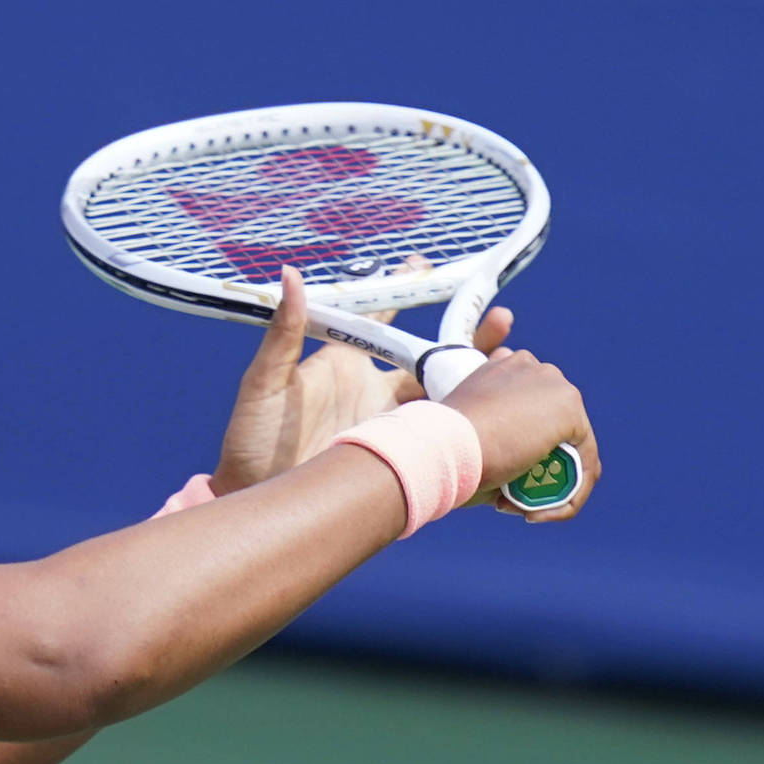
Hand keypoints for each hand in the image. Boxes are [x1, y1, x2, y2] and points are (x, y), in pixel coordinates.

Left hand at [209, 264, 515, 494]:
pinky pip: (439, 432)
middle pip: (427, 354)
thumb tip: (290, 275)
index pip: (381, 319)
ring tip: (512, 356)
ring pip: (443, 391)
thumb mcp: (264, 383)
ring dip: (476, 374)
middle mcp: (371, 388)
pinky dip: (469, 418)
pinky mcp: (397, 453)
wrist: (257, 499)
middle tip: (502, 318)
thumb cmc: (251, 440)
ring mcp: (388, 422)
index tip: (425, 265)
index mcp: (342, 362)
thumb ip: (283, 333)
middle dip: (466, 336)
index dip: (404, 291)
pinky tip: (497, 407)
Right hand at [444, 350, 600, 522]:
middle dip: (542, 463)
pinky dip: (570, 495)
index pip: (530, 406)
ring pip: (572, 445)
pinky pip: (584, 463)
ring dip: (555, 483)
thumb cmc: (443, 447)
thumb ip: (496, 438)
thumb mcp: (467, 433)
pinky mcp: (570, 409)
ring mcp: (554, 385)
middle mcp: (532, 367)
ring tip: (523, 510)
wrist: (443, 445)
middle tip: (511, 496)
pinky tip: (538, 513)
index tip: (498, 473)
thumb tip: (513, 480)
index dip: (520, 443)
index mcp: (504, 365)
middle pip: (555, 424)